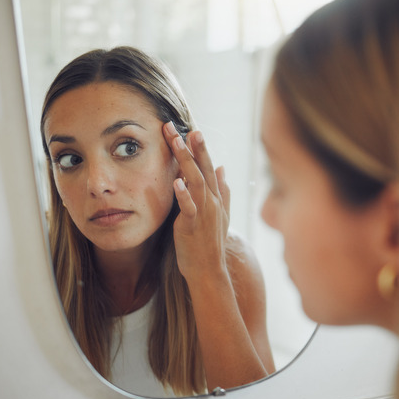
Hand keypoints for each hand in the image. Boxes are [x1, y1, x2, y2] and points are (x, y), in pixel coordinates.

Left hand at [163, 121, 230, 282]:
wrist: (210, 271)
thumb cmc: (211, 244)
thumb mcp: (221, 214)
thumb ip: (223, 190)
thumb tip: (222, 168)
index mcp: (217, 198)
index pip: (209, 167)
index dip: (201, 149)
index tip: (193, 129)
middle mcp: (213, 202)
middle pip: (203, 169)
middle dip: (194, 147)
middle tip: (183, 127)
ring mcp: (205, 213)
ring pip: (196, 182)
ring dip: (186, 161)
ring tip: (176, 142)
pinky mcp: (193, 225)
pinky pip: (189, 207)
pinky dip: (184, 193)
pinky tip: (177, 181)